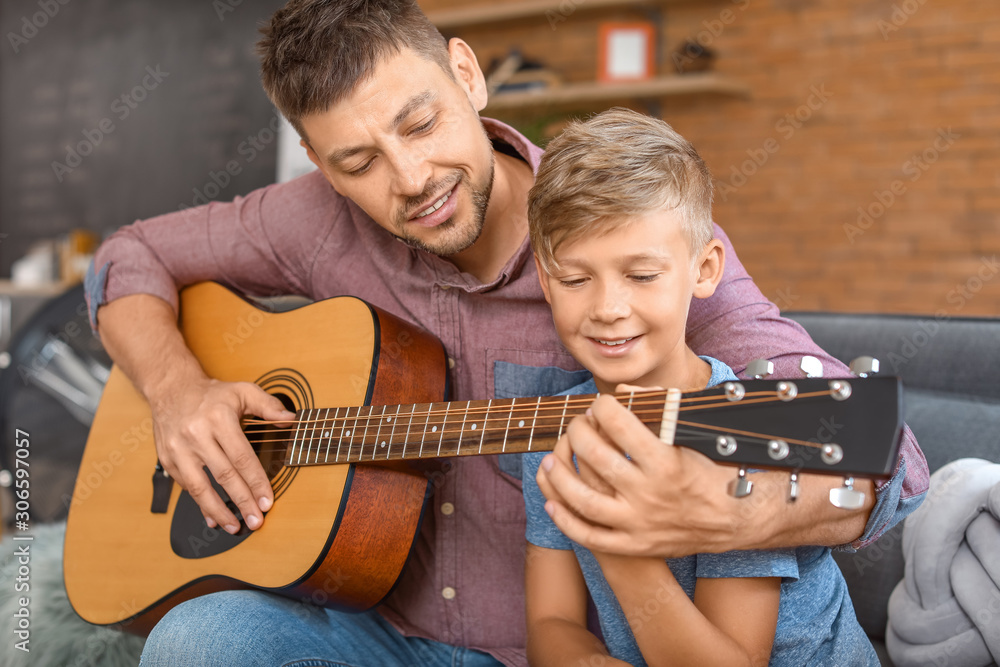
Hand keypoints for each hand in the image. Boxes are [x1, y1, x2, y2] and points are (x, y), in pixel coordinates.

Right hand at [149, 377, 294, 533]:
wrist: (170, 389)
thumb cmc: (211, 394)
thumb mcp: (242, 391)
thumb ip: (268, 405)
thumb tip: (290, 419)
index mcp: (218, 418)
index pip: (242, 456)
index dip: (256, 481)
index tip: (267, 500)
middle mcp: (196, 435)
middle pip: (224, 475)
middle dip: (242, 502)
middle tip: (256, 520)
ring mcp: (179, 449)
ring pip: (200, 487)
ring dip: (218, 511)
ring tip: (235, 527)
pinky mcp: (168, 460)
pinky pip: (186, 488)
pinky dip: (201, 505)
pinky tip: (213, 517)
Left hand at [536, 393, 745, 557]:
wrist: (734, 520)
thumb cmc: (710, 470)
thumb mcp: (691, 436)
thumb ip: (657, 409)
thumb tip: (622, 392)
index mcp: (666, 462)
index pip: (619, 425)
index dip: (603, 408)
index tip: (600, 405)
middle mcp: (649, 494)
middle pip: (596, 458)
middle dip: (577, 434)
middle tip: (576, 426)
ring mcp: (639, 523)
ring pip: (584, 501)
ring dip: (560, 478)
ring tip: (549, 461)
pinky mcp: (634, 545)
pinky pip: (591, 536)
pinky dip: (566, 520)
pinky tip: (553, 502)